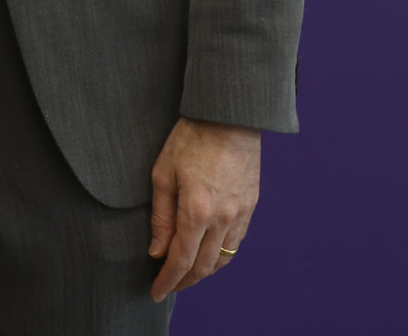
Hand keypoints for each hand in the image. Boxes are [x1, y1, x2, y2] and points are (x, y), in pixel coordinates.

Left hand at [147, 117, 260, 301]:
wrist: (229, 116)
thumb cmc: (191, 139)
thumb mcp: (163, 173)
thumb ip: (161, 216)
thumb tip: (157, 251)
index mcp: (197, 210)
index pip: (181, 260)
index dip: (168, 280)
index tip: (157, 291)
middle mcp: (222, 218)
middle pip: (204, 266)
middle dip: (185, 281)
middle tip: (169, 286)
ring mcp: (240, 214)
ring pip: (223, 258)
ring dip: (204, 272)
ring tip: (187, 275)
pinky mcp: (251, 206)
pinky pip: (237, 242)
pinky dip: (222, 256)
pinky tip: (210, 254)